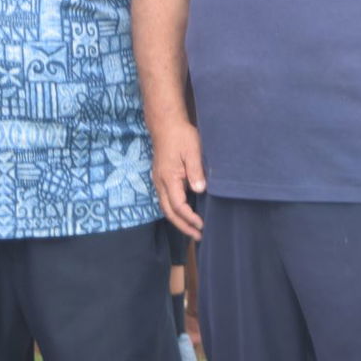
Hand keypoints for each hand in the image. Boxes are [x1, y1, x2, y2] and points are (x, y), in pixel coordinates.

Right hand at [149, 121, 204, 239]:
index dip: (189, 218)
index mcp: (168, 178)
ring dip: (178, 220)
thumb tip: (200, 191)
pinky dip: (176, 211)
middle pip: (169, 212)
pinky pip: (166, 200)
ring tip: (192, 229)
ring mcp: (159, 181)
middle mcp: (160, 182)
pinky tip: (186, 213)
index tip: (202, 225)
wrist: (165, 124)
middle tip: (198, 236)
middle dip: (183, 226)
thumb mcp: (192, 151)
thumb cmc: (180, 136)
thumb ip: (195, 172)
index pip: (178, 206)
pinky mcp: (161, 178)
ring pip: (166, 207)